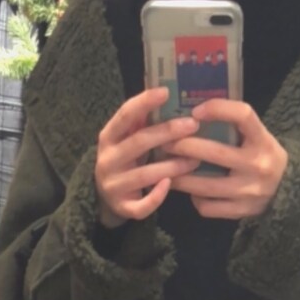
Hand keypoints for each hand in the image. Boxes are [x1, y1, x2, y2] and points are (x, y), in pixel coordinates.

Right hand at [95, 88, 200, 227]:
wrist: (104, 197)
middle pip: (139, 143)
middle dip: (167, 133)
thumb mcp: (126, 138)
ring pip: (145, 175)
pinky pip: (141, 206)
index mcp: (108, 137)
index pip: (124, 115)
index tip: (166, 92)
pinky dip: (156, 197)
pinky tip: (170, 184)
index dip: (144, 102)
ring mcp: (114, 186)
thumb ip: (140, 121)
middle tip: (193, 125)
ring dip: (172, 166)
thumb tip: (167, 94)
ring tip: (195, 159)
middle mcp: (107, 160)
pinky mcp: (122, 207)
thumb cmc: (124, 160)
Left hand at [165, 100, 288, 219]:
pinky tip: (192, 191)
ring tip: (166, 169)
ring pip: (205, 185)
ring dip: (181, 177)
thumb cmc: (263, 156)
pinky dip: (196, 199)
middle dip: (185, 146)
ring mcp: (249, 191)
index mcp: (263, 140)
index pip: (243, 115)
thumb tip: (193, 114)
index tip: (195, 111)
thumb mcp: (258, 137)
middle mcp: (258, 165)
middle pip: (215, 153)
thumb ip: (235, 126)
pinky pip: (208, 207)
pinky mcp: (241, 212)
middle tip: (165, 143)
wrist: (288, 191)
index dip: (218, 109)